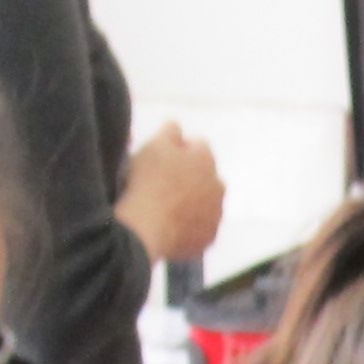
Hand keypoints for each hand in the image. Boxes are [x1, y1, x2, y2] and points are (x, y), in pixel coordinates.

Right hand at [117, 122, 226, 265]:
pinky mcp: (209, 238)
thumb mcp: (154, 146)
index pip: (198, 146)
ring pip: (205, 204)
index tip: (161, 160)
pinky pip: (199, 229)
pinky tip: (168, 228)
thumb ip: (169, 130)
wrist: (145, 228)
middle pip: (205, 176)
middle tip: (162, 185)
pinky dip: (188, 228)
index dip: (178, 150)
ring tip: (164, 209)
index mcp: (206, 159)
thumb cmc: (148, 183)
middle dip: (190, 178)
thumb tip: (177, 125)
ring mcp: (216, 214)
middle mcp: (218, 185)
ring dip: (191, 203)